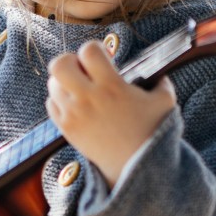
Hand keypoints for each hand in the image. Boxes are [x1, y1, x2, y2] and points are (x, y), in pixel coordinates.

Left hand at [46, 40, 176, 187]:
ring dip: (65, 81)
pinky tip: (77, 105)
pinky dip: (59, 100)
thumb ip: (161, 80)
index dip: (95, 49)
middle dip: (70, 61)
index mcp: (112, 86)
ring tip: (81, 89)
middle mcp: (88, 98)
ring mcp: (74, 115)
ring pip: (52, 84)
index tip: (104, 59)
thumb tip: (157, 72)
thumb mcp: (165, 101)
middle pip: (59, 64)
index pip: (88, 51)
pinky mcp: (66, 129)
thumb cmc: (151, 132)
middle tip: (83, 70)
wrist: (134, 166)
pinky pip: (51, 104)